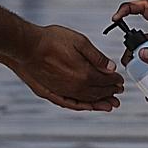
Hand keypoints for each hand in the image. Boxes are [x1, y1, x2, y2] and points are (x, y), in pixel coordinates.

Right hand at [4, 25, 123, 112]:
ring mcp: (64, 92)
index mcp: (84, 74)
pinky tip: (88, 107)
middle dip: (110, 92)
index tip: (120, 81)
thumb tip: (111, 67)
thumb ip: (97, 57)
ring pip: (87, 101)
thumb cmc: (50, 41)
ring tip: (110, 105)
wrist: (26, 47)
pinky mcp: (53, 93)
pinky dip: (83, 106)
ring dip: (100, 102)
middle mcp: (76, 87)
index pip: (105, 80)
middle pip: (98, 92)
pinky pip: (72, 104)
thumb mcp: (79, 41)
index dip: (115, 81)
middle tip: (118, 92)